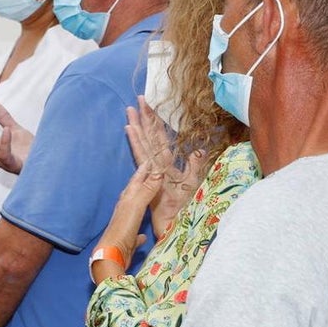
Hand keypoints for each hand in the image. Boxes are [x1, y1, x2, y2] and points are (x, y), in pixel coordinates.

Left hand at [92, 163, 160, 282]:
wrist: (111, 255)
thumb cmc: (122, 229)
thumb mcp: (136, 206)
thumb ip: (146, 190)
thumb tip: (157, 171)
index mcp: (126, 200)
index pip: (136, 180)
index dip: (144, 170)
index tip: (151, 158)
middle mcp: (125, 210)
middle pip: (135, 193)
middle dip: (144, 183)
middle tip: (153, 174)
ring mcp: (125, 225)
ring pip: (135, 210)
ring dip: (143, 204)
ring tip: (151, 199)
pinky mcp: (127, 241)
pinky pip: (135, 234)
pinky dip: (140, 232)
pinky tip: (143, 236)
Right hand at [125, 97, 207, 234]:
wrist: (178, 226)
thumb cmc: (186, 208)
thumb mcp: (195, 183)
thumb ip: (195, 166)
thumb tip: (197, 148)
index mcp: (167, 165)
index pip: (161, 140)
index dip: (156, 123)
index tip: (150, 107)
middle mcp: (158, 165)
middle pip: (150, 138)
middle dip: (144, 119)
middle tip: (138, 100)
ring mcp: (152, 170)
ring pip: (144, 143)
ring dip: (137, 126)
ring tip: (130, 111)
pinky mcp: (149, 176)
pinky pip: (142, 156)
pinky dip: (136, 142)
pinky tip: (130, 130)